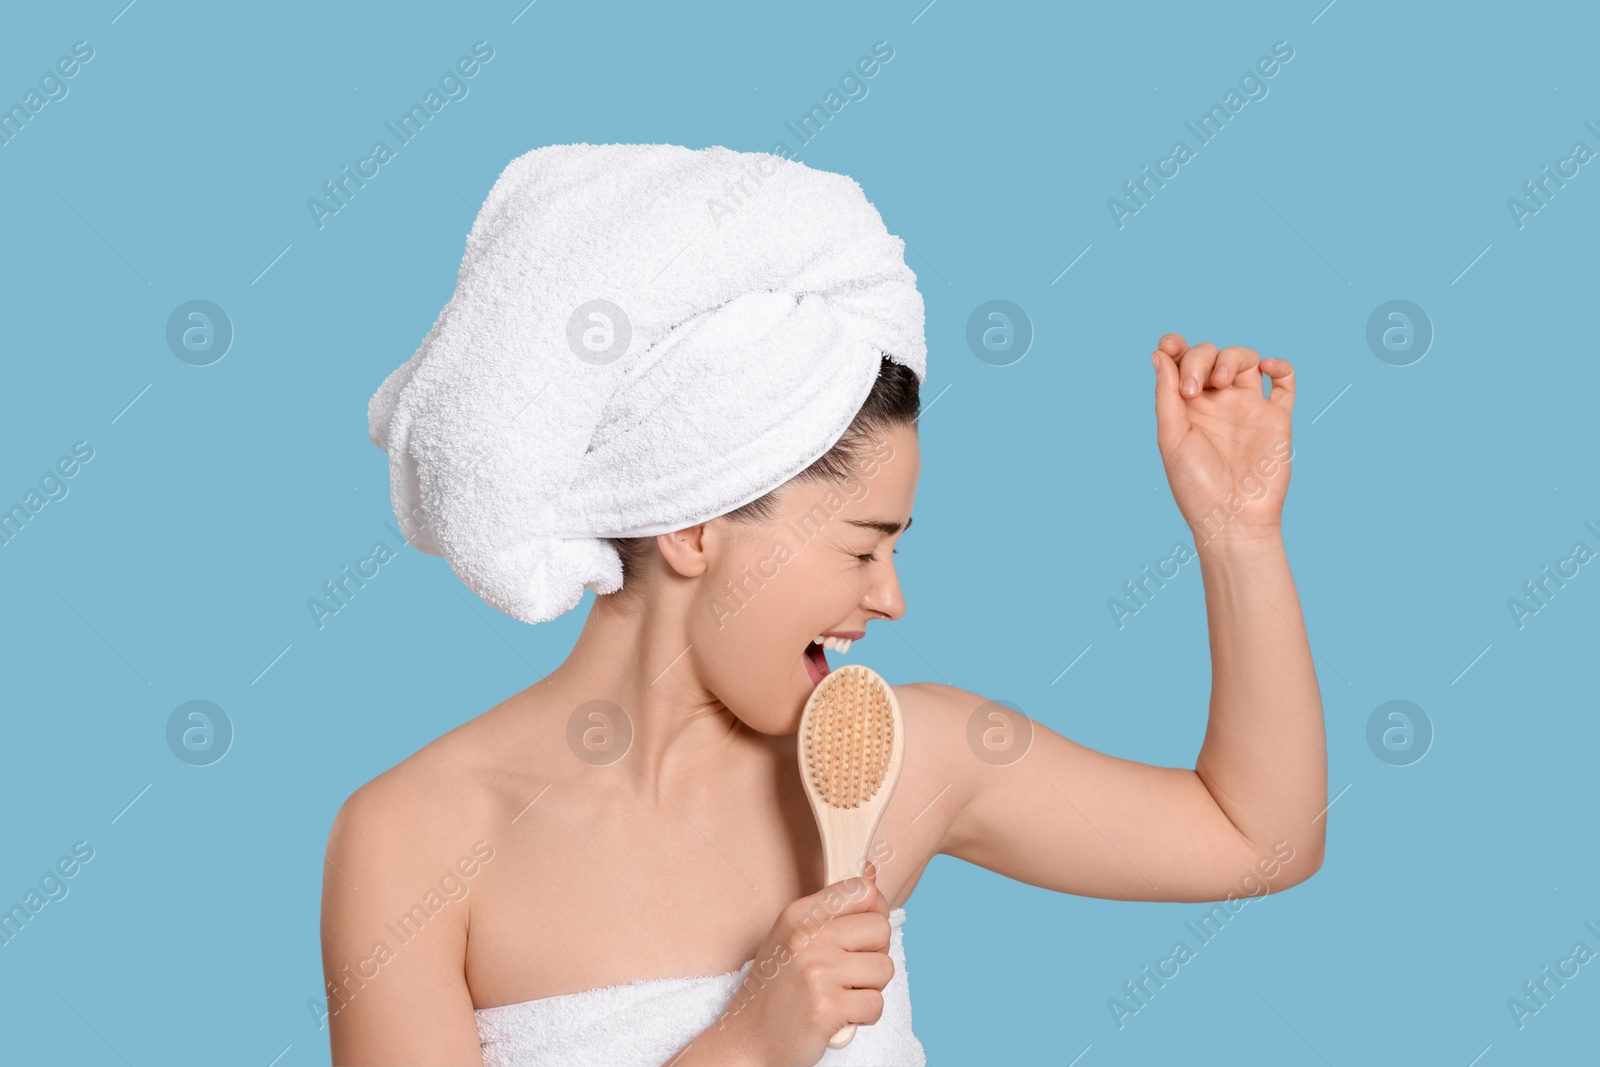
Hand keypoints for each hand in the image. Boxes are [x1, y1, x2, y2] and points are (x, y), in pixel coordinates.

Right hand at [710, 861, 893, 1066]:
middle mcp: (807, 937)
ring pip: (885, 968)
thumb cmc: (776, 990)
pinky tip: (840, 1016)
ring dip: (870, 988)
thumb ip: (833, 910)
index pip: (862, 890)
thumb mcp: (794, 937)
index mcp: (799, 914)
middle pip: (881, 928)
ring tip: (841, 995)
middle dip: (875, 954)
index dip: (874, 912)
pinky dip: (864, 1016)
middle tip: (849, 973)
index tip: (861, 934)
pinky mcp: (827, 1007)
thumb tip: (874, 870)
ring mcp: (817, 972)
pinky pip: (876, 1004)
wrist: (748, 1041)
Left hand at [1151, 334, 1294, 548]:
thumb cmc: (1196, 486)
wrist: (1233, 519)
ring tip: (1220, 381)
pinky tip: (1267, 367)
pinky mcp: (1277, 418)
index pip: (1181, 363)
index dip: (1175, 347)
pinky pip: (1285, 382)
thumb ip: (1167, 394)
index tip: (1169, 346)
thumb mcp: (1171, 437)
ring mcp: (1248, 408)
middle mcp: (1217, 403)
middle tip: (1194, 390)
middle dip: (1199, 360)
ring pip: (1245, 359)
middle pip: (1211, 355)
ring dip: (1231, 358)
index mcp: (1187, 407)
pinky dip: (1280, 366)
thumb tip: (1159, 353)